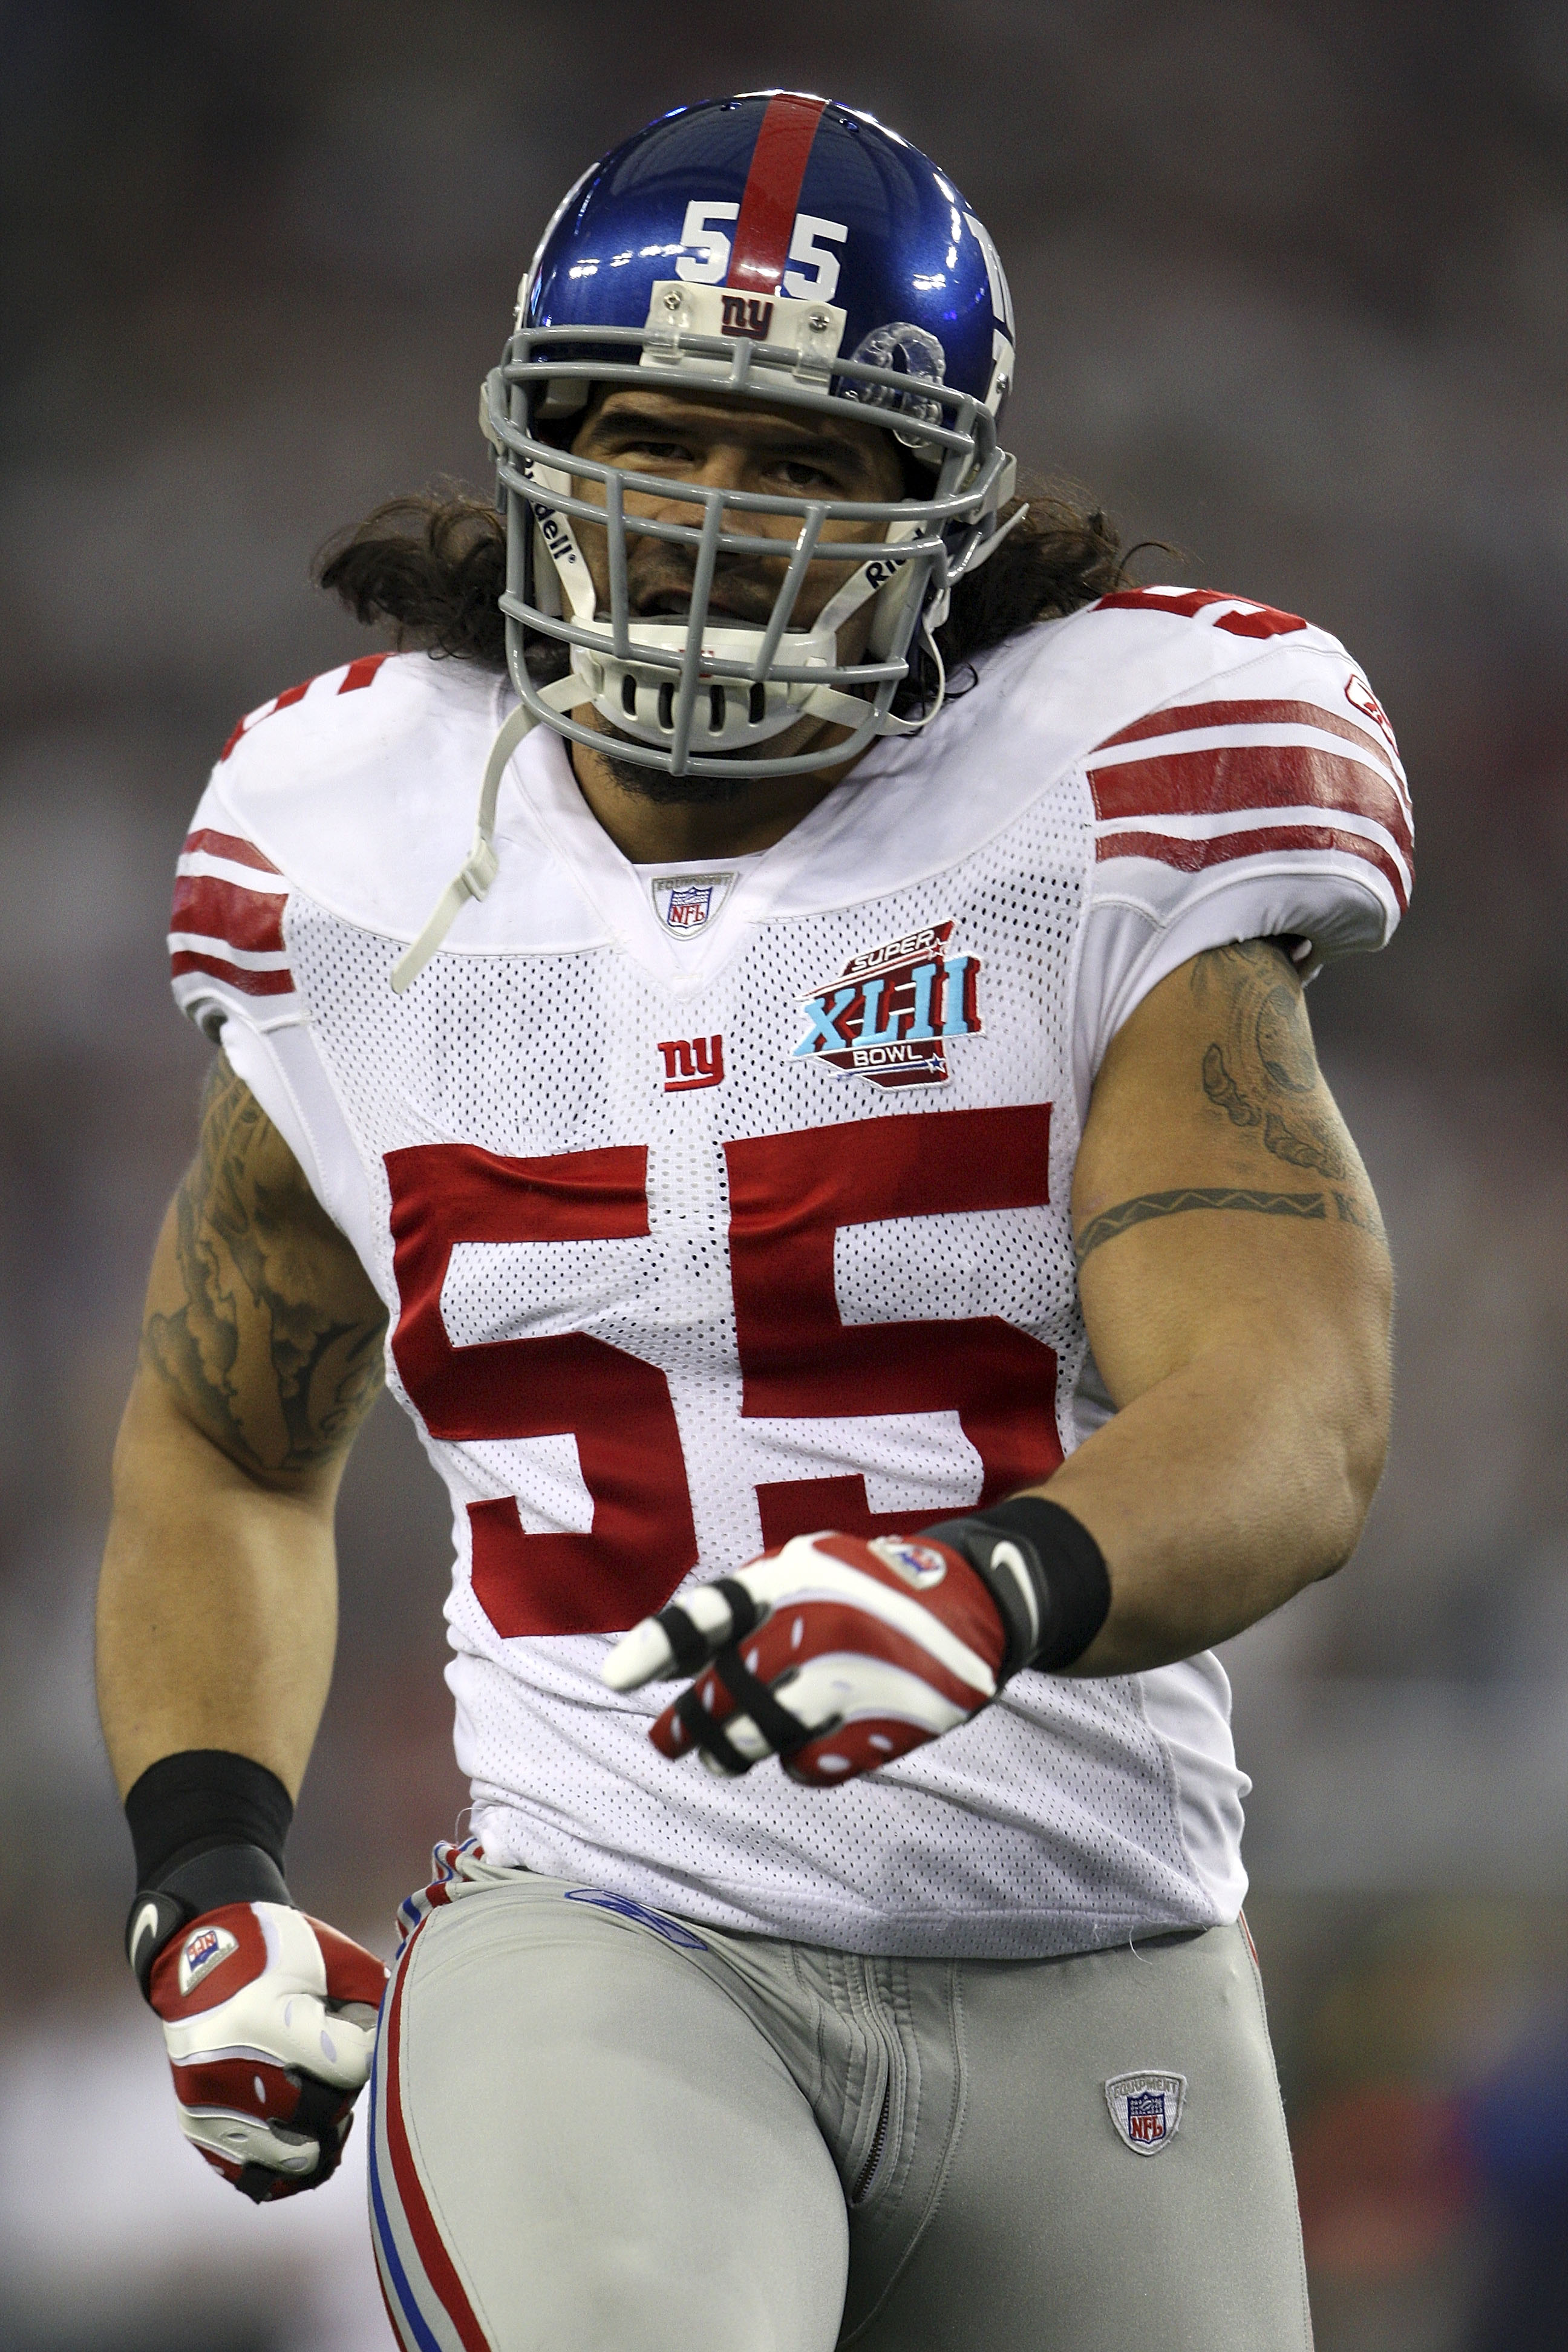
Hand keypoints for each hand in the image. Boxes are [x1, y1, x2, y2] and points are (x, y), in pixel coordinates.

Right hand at [143, 1899, 386, 2200]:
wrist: (198, 1956)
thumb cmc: (277, 1954)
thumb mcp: (330, 1956)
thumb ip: (371, 2001)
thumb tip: (395, 2050)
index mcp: (265, 2020)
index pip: (351, 2066)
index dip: (369, 2052)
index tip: (363, 2035)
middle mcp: (229, 2069)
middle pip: (323, 2115)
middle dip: (344, 2094)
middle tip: (337, 2069)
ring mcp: (209, 2104)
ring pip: (294, 2158)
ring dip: (320, 2137)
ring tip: (319, 2104)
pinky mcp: (197, 2126)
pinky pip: (254, 2174)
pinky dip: (285, 2165)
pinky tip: (300, 2138)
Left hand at [603, 1531, 1008, 1784]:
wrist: (974, 1602)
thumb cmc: (869, 1585)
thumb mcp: (807, 1568)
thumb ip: (746, 1608)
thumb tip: (675, 1663)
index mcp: (791, 1580)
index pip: (710, 1615)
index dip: (660, 1646)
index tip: (617, 1678)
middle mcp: (814, 1629)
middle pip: (725, 1694)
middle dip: (687, 1724)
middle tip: (666, 1742)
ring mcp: (847, 1682)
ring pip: (758, 1738)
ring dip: (729, 1751)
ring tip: (720, 1756)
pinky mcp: (878, 1728)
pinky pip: (809, 1763)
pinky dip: (797, 1760)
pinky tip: (803, 1745)